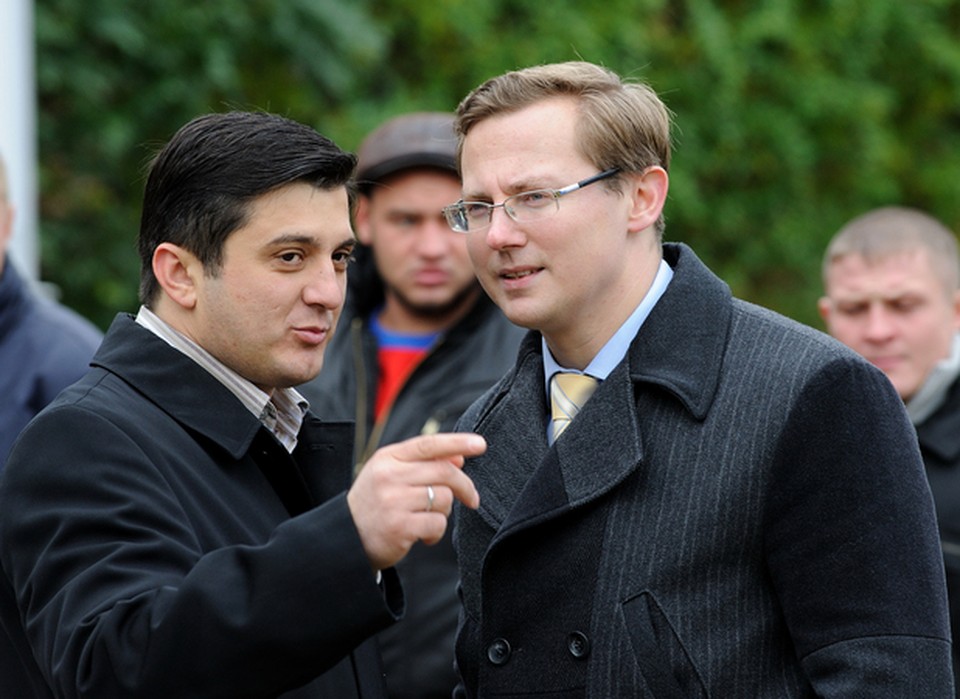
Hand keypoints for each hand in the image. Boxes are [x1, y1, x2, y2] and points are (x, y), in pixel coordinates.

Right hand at [346, 432, 485, 570]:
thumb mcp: (391, 476)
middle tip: (472, 499)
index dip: (457, 442)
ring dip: (444, 512)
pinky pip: (438, 524)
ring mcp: (393, 501)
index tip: (480, 444)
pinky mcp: (399, 527)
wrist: (344, 539)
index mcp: (387, 458)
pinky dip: (437, 533)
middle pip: (444, 472)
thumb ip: (423, 464)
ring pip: (443, 499)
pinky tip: (424, 536)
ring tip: (429, 519)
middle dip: (464, 486)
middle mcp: (389, 476)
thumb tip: (459, 457)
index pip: (428, 444)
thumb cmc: (374, 505)